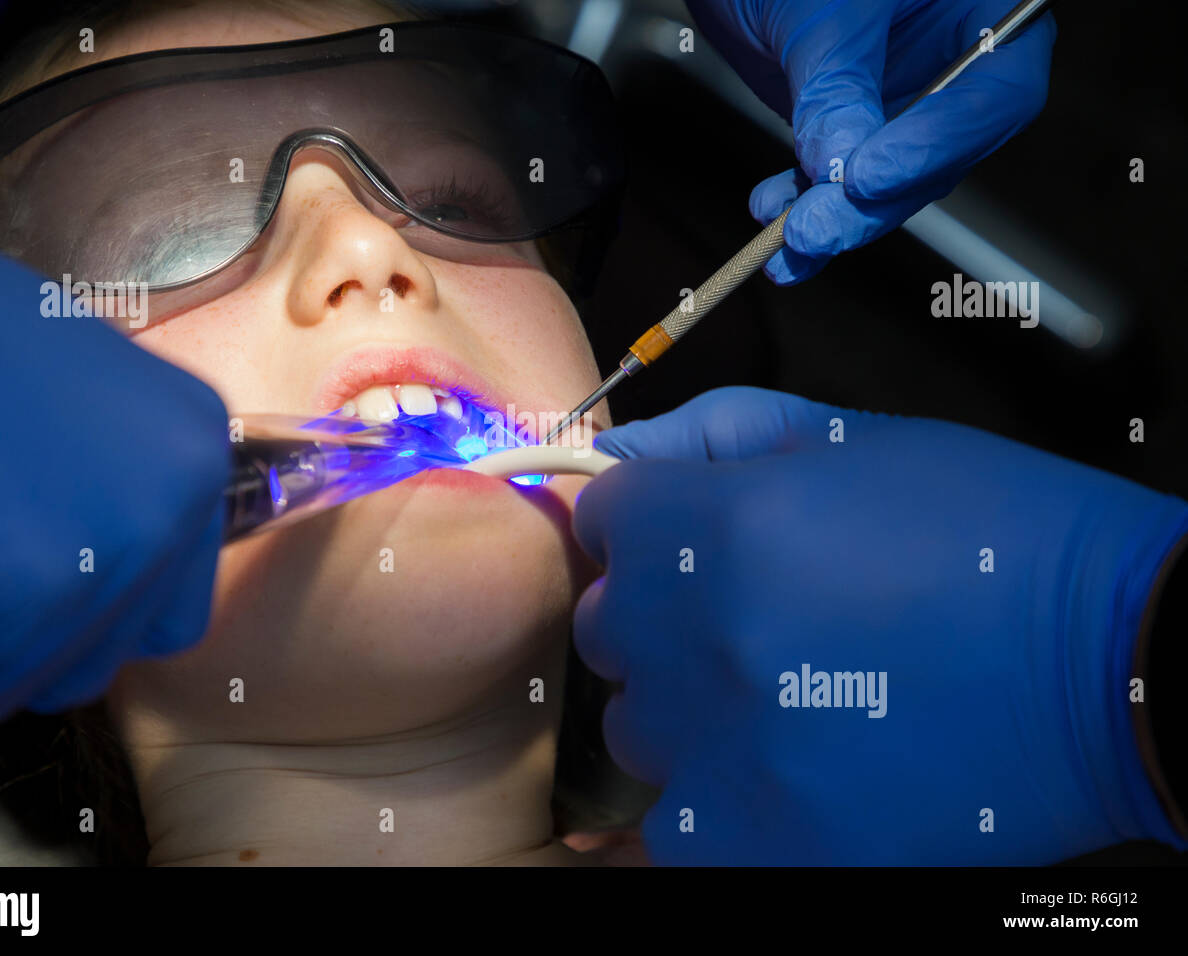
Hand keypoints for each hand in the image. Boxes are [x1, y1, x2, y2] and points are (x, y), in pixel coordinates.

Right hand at [0, 204, 227, 726]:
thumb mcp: (55, 394)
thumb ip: (97, 480)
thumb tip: (81, 550)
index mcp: (191, 441)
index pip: (167, 595)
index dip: (79, 603)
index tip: (12, 577)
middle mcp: (181, 496)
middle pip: (110, 646)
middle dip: (22, 635)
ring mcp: (120, 550)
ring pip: (43, 675)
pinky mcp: (34, 599)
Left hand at [573, 386, 1187, 862]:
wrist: (1121, 665)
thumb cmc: (1001, 540)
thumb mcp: (862, 441)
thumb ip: (719, 432)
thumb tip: (617, 448)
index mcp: (720, 524)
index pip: (602, 518)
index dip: (649, 523)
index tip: (691, 540)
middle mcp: (704, 638)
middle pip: (609, 628)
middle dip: (664, 617)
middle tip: (756, 622)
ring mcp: (727, 751)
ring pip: (642, 731)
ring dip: (693, 714)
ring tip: (792, 703)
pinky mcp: (761, 844)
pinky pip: (680, 825)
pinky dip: (722, 802)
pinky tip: (796, 772)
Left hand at [685, 0, 1056, 283]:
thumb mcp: (824, 8)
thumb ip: (837, 85)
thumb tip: (838, 163)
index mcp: (985, 12)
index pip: (997, 95)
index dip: (936, 145)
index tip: (868, 177)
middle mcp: (955, 62)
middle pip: (939, 156)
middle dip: (871, 203)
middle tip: (818, 228)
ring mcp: (903, 98)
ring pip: (887, 183)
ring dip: (833, 218)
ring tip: (787, 239)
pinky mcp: (852, 123)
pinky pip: (837, 177)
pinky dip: (802, 201)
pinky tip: (772, 214)